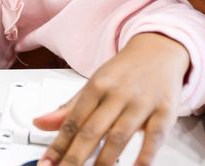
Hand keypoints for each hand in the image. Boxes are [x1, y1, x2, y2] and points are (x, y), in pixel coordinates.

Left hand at [33, 33, 188, 165]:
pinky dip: (144, 156)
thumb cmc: (124, 72)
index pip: (73, 121)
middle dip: (75, 157)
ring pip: (119, 136)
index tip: (47, 163)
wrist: (159, 49)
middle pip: (92, 130)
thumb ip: (69, 108)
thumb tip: (40, 123)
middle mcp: (117, 95)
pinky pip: (154, 137)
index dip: (58, 145)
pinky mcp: (165, 112)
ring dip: (104, 161)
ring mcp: (141, 103)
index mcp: (96, 87)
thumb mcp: (94, 85)